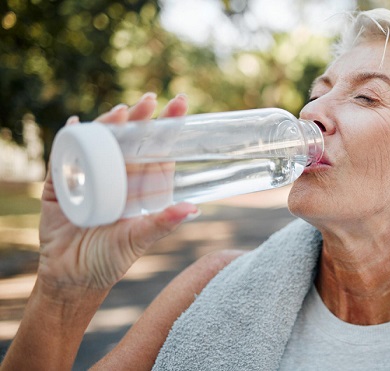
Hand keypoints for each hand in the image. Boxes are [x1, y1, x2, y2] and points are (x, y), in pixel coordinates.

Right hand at [37, 93, 198, 294]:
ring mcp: (89, 177)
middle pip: (130, 140)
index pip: (157, 150)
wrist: (71, 279)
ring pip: (100, 142)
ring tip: (121, 112)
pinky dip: (68, 140)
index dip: (168, 128)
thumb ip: (162, 222)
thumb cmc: (109, 260)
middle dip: (141, 118)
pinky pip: (64, 157)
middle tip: (152, 100)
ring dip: (108, 124)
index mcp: (139, 186)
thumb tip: (194, 209)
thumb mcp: (138, 239)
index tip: (181, 104)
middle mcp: (117, 177)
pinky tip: (73, 124)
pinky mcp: (62, 184)